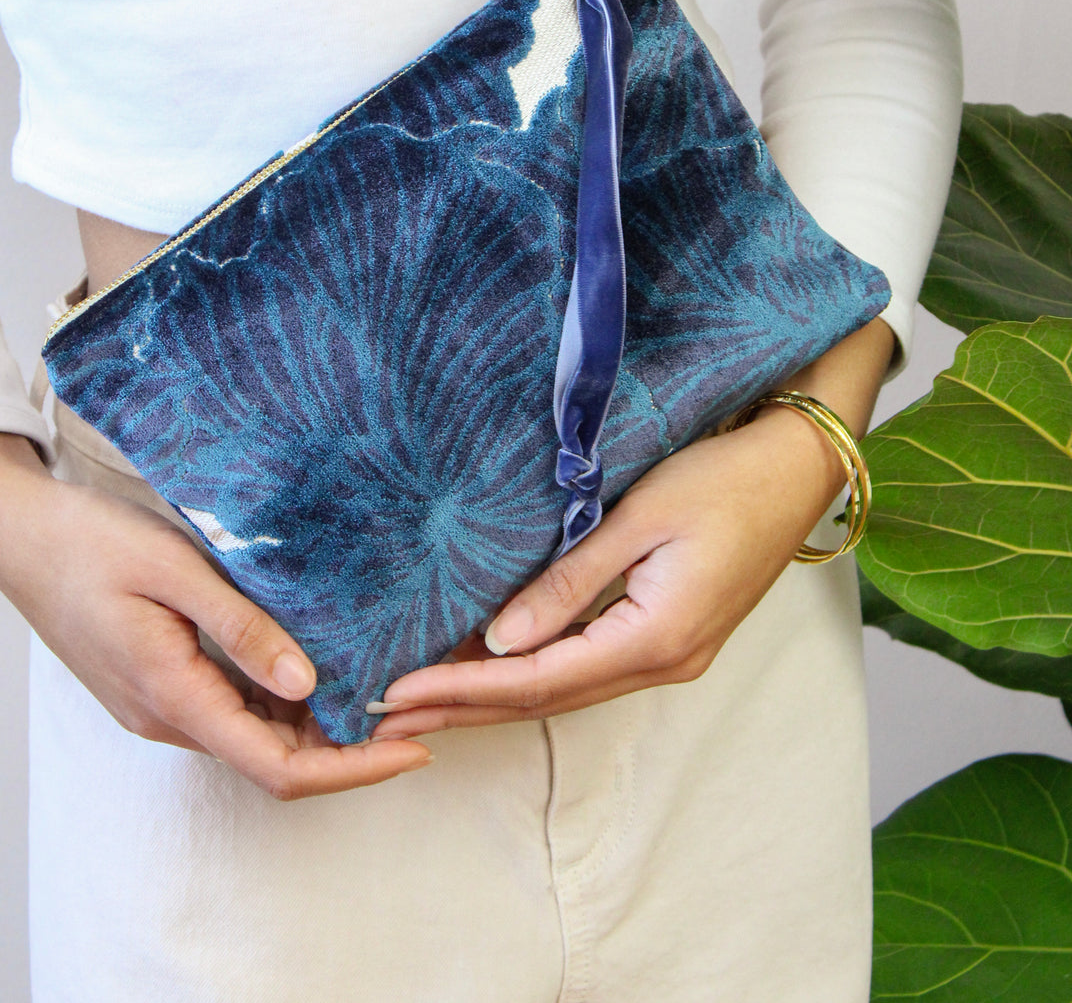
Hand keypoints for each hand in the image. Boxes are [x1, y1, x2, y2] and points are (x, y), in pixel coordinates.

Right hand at [0, 433, 432, 798]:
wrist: (21, 538)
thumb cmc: (89, 544)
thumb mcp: (173, 571)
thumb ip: (242, 627)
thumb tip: (310, 683)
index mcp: (174, 696)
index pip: (280, 767)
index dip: (353, 768)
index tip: (414, 749)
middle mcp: (170, 717)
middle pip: (276, 760)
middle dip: (352, 749)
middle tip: (418, 711)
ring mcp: (163, 705)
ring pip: (258, 736)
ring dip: (322, 725)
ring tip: (387, 686)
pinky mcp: (163, 684)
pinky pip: (236, 710)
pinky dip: (287, 702)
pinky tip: (327, 666)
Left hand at [369, 316, 895, 740]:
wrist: (796, 468)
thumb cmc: (722, 479)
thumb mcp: (639, 518)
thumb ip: (568, 582)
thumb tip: (501, 642)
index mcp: (656, 638)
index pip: (539, 681)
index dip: (463, 691)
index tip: (396, 694)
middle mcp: (665, 663)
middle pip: (547, 701)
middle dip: (465, 710)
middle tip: (388, 716)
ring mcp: (672, 656)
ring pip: (565, 691)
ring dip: (493, 699)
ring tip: (424, 701)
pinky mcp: (671, 636)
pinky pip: (588, 669)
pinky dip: (533, 675)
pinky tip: (493, 668)